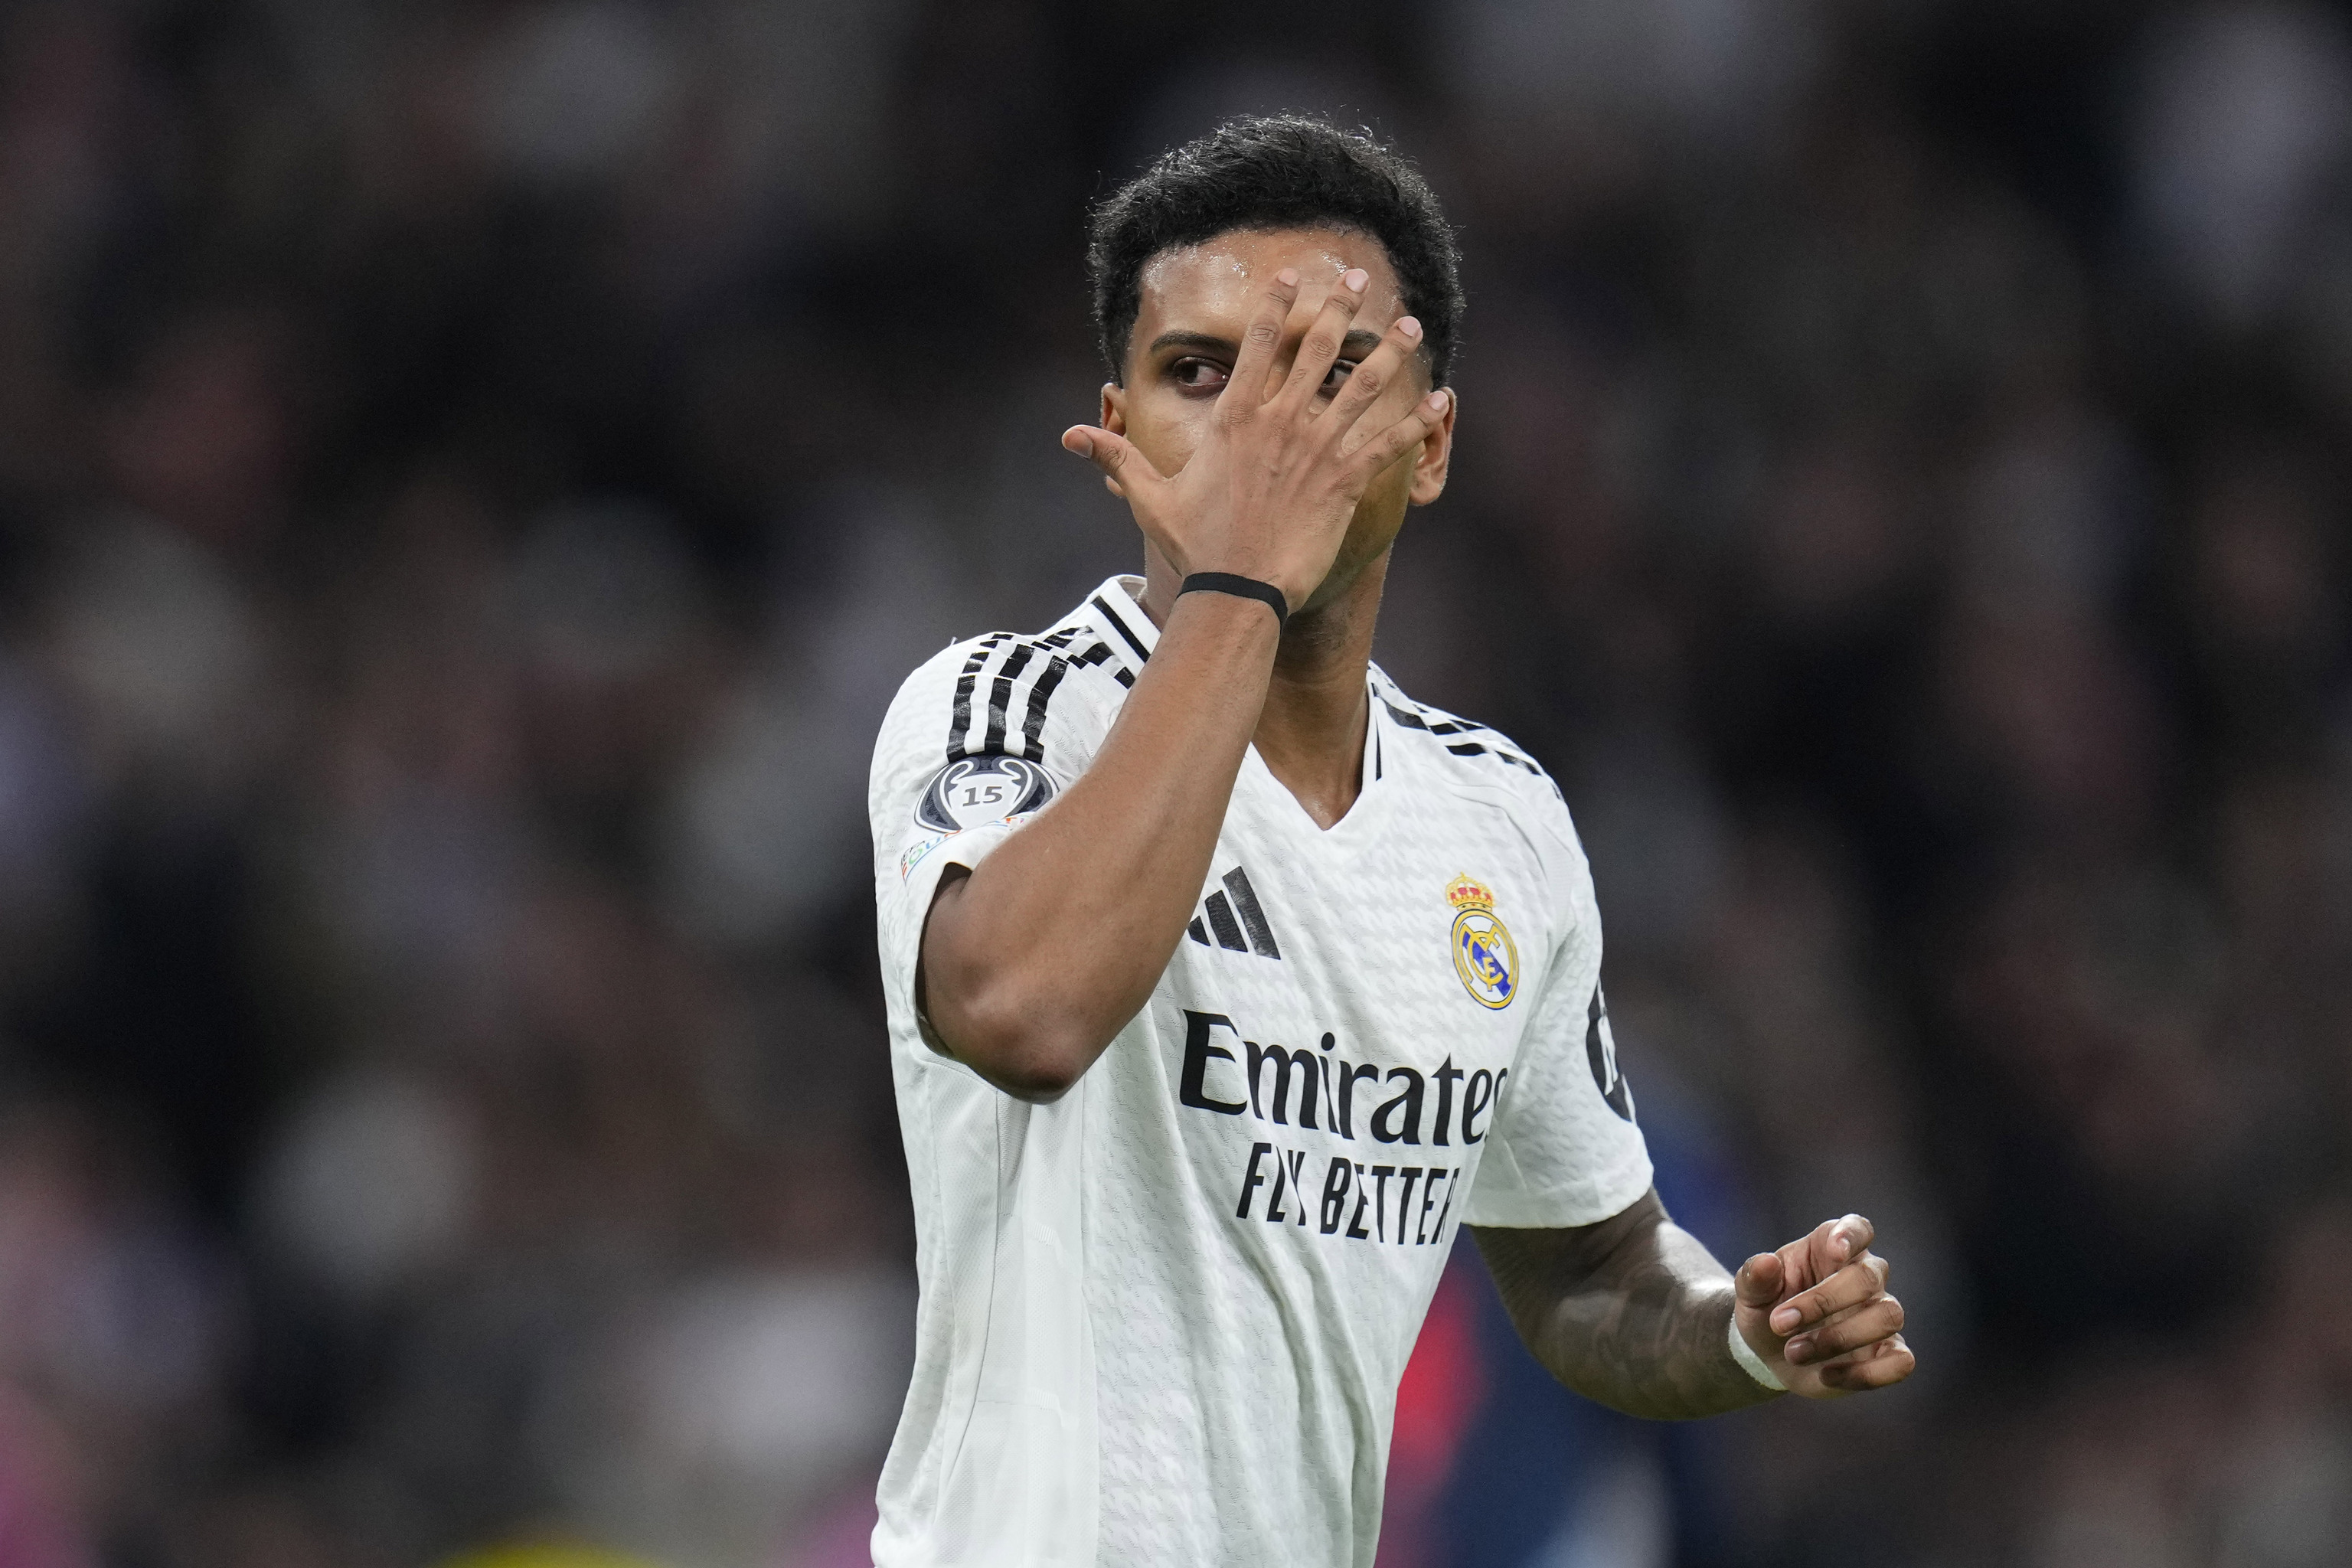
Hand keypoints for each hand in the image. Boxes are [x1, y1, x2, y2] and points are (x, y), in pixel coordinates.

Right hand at [1060, 267, 1450, 611]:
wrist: (1235, 591)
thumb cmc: (1194, 546)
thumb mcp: (1149, 496)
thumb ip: (1118, 457)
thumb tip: (1071, 436)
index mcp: (1235, 418)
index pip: (1257, 346)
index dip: (1277, 305)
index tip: (1292, 275)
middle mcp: (1278, 423)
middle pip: (1315, 349)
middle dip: (1337, 308)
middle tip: (1355, 277)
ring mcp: (1314, 449)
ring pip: (1359, 386)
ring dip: (1388, 351)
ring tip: (1410, 323)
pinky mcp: (1343, 481)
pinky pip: (1386, 443)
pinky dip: (1415, 421)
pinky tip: (1440, 400)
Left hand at [1733, 1213, 1913, 1397]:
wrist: (1771, 1351)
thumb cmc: (1767, 1307)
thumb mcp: (1751, 1292)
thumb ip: (1755, 1276)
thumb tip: (1765, 1263)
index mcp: (1831, 1248)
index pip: (1857, 1228)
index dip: (1851, 1236)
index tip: (1834, 1251)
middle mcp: (1865, 1277)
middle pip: (1868, 1277)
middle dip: (1823, 1301)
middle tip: (1779, 1324)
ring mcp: (1880, 1315)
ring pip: (1888, 1316)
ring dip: (1839, 1338)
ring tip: (1793, 1352)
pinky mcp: (1888, 1353)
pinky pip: (1901, 1362)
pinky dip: (1867, 1373)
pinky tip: (1827, 1375)